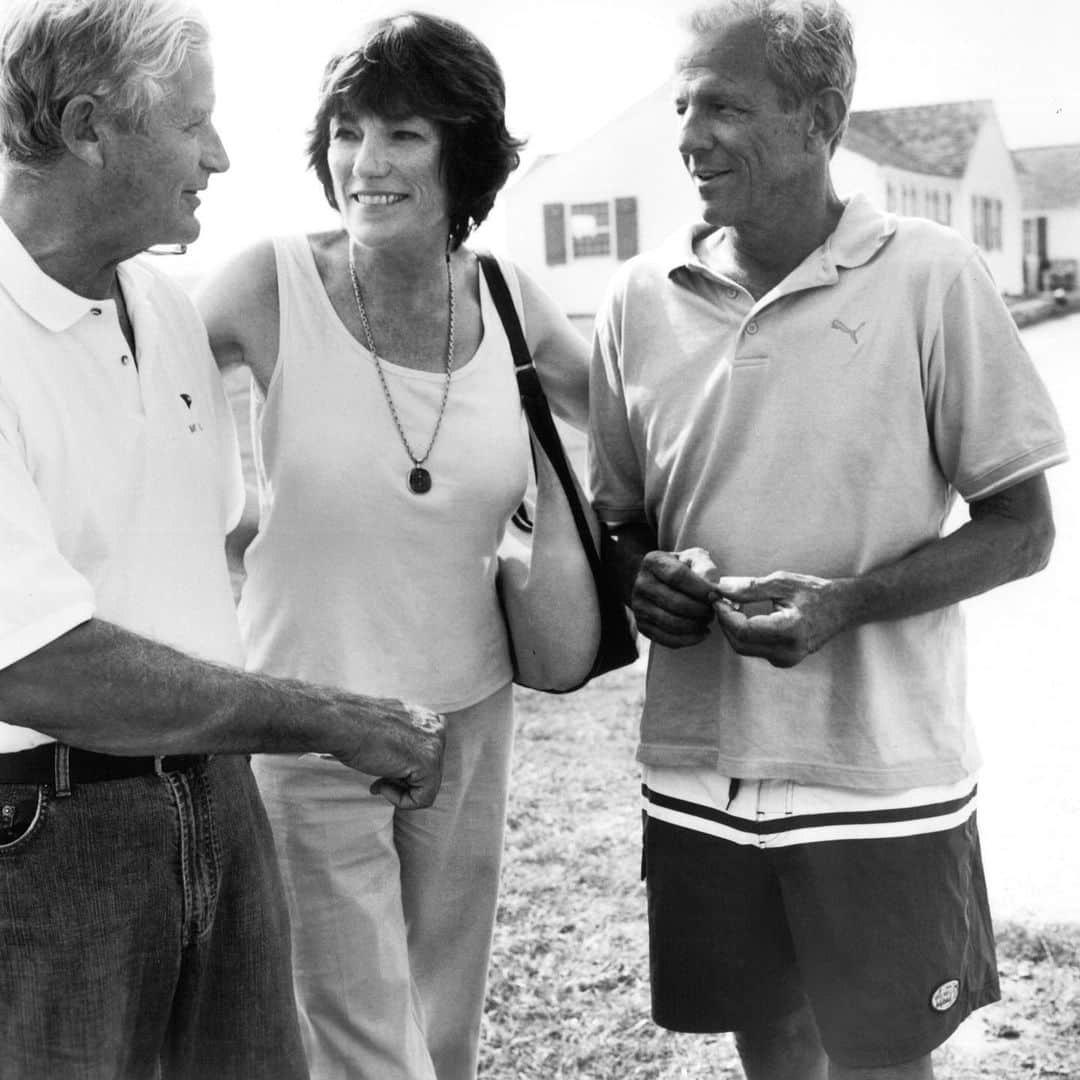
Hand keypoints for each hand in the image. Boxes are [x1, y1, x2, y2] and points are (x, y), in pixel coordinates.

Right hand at [333, 699, 445, 808]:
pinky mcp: (428, 763)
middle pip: (429, 773)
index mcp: (427, 719)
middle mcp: (436, 729)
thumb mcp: (388, 731)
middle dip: (402, 781)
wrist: (341, 724)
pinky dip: (402, 801)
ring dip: (399, 791)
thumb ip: (405, 742)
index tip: (383, 771)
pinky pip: (424, 798)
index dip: (404, 770)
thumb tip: (407, 765)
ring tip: (378, 782)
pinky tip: (381, 786)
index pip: (428, 757)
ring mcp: (435, 745)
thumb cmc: (355, 727)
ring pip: (427, 787)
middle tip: (378, 780)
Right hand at [631, 548, 719, 647]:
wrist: (654, 581)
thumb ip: (705, 567)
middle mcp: (641, 584)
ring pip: (671, 623)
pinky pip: (666, 638)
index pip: (677, 576)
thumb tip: (714, 588)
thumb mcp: (692, 558)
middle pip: (675, 602)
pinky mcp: (642, 625)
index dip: (700, 588)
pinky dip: (688, 639)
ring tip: (707, 620)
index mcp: (653, 562)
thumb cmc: (679, 569)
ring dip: (696, 625)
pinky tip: (701, 633)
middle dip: (700, 610)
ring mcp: (639, 606)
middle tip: (713, 610)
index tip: (715, 596)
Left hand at [712, 572, 847, 667]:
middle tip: (721, 599)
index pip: (744, 630)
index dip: (725, 614)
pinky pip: (754, 649)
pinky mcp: (783, 660)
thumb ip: (750, 588)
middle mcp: (788, 651)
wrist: (842, 607)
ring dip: (732, 627)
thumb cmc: (814, 591)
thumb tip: (721, 588)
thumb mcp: (782, 583)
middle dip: (725, 622)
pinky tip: (744, 615)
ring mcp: (786, 659)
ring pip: (744, 648)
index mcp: (790, 631)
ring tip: (731, 604)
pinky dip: (743, 633)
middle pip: (739, 643)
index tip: (717, 597)